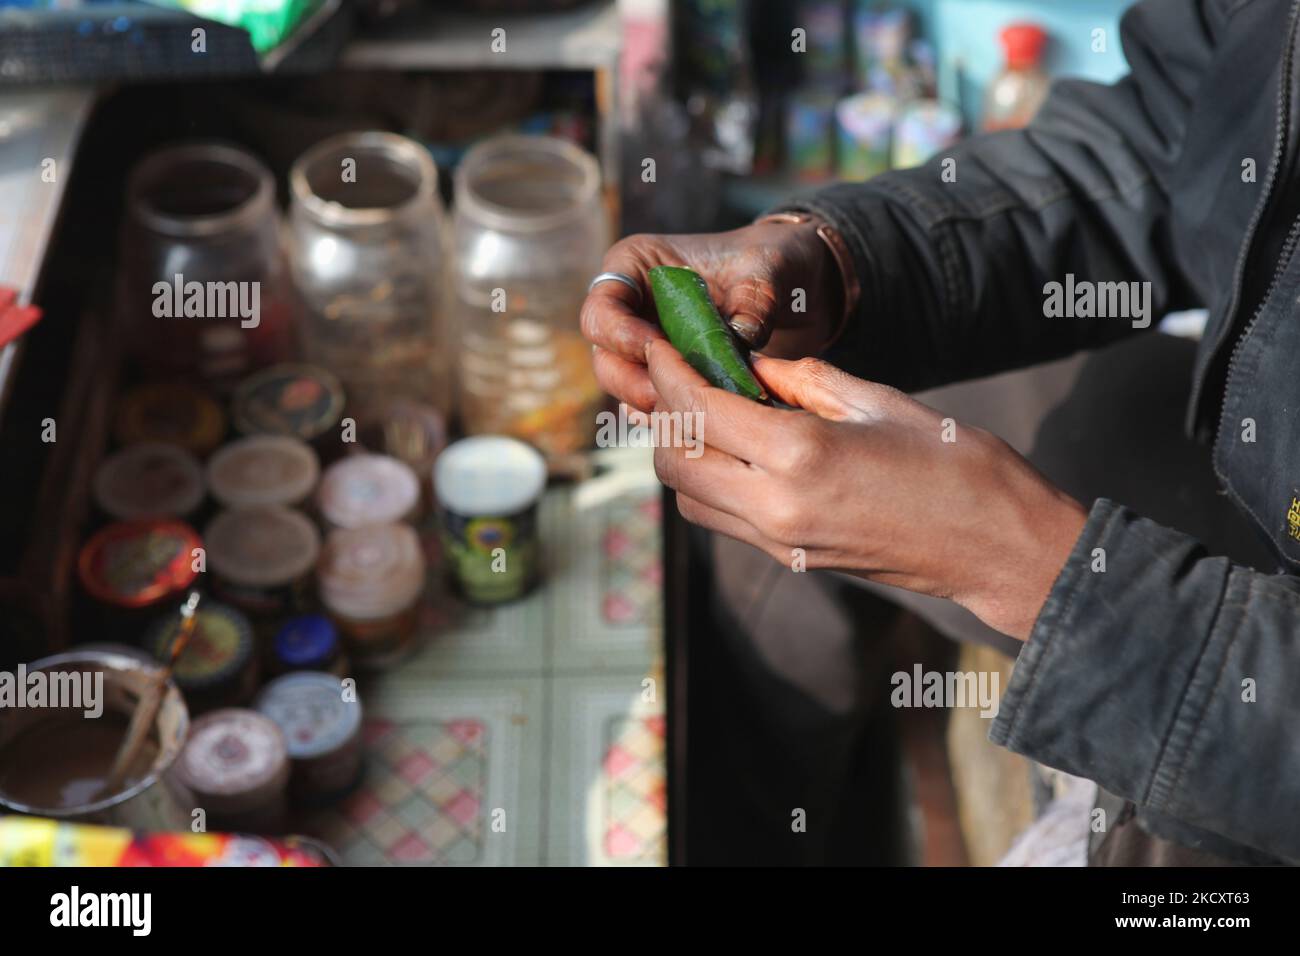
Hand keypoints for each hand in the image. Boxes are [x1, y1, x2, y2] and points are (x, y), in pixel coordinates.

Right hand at [582, 221, 842, 412]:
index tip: (657, 350)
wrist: (801, 289)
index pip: (601, 308)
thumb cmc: (774, 261)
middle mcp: (633, 310)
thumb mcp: (769, 268)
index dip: (620, 335)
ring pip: (626, 391)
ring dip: (655, 405)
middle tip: (676, 394)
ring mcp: (649, 350)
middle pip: (605, 359)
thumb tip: (743, 338)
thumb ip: (754, 299)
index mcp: (637, 267)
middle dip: (634, 382)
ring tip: (698, 411)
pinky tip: (704, 424)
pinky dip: (675, 418)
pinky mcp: (671, 380)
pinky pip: (656, 409)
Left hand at [646, 343, 1088, 639]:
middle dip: (663, 415)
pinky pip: (721, 519)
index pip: (696, 409)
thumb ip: (803, 380)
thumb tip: (750, 363)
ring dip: (681, 453)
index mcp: (798, 454)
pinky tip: (736, 449)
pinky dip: (710, 481)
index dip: (667, 372)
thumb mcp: (877, 401)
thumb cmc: (955, 463)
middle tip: (678, 376)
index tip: (659, 344)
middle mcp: (775, 505)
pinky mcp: (790, 558)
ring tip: (704, 411)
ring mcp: (779, 540)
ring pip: (688, 497)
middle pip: (673, 460)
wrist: (995, 546)